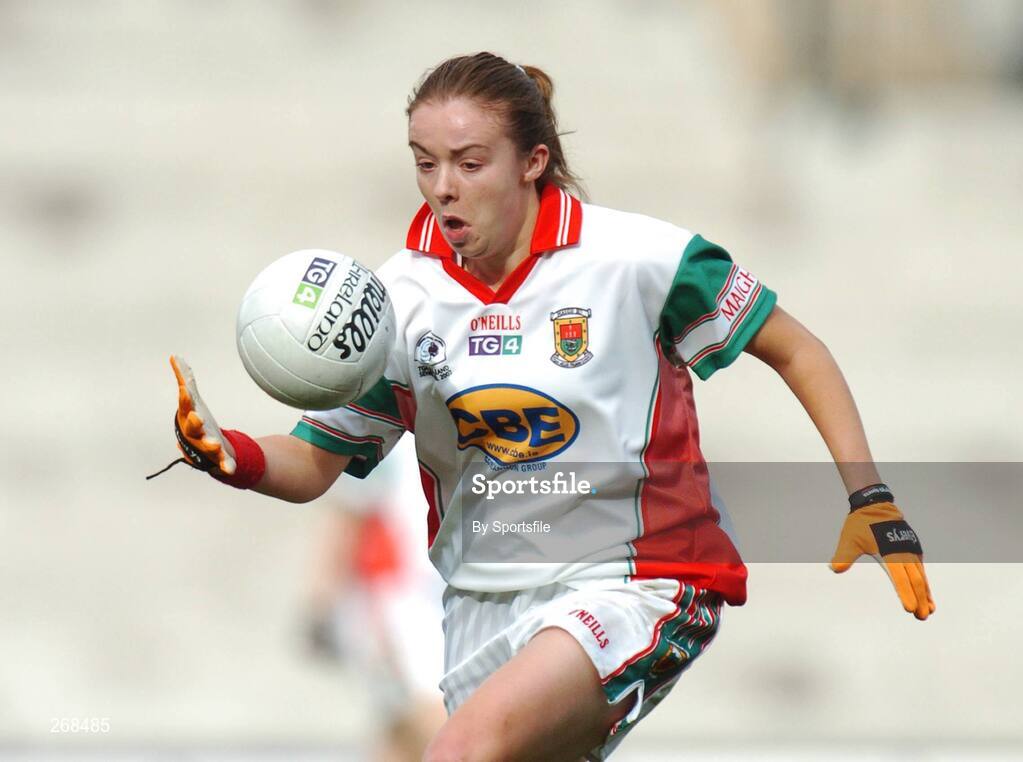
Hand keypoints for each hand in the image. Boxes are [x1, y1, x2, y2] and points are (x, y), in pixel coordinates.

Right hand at [171, 355, 236, 475]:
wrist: (204, 449)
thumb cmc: (196, 421)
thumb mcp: (192, 400)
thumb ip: (185, 379)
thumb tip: (175, 357)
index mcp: (188, 417)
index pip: (186, 406)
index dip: (185, 399)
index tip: (186, 390)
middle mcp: (194, 433)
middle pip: (192, 427)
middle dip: (194, 422)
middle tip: (197, 417)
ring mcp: (206, 445)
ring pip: (206, 446)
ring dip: (210, 444)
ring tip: (214, 444)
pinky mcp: (219, 457)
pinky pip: (222, 463)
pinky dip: (226, 466)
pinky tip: (230, 470)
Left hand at [830, 501, 934, 619]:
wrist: (875, 505)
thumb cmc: (861, 524)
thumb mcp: (850, 540)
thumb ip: (844, 556)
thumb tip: (834, 568)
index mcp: (889, 553)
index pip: (899, 578)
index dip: (905, 594)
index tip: (910, 609)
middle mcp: (903, 553)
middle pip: (914, 581)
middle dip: (919, 600)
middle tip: (921, 617)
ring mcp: (910, 551)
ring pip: (921, 576)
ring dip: (925, 595)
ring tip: (929, 611)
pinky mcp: (913, 550)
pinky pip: (921, 570)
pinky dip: (925, 584)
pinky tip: (928, 597)